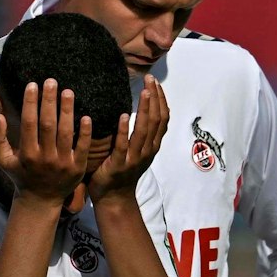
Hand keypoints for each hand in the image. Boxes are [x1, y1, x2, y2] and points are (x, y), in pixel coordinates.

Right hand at [0, 79, 91, 206]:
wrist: (41, 200)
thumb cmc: (21, 175)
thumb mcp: (3, 160)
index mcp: (27, 154)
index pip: (29, 123)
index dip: (30, 103)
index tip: (32, 84)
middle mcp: (45, 158)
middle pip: (48, 124)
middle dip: (49, 101)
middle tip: (52, 81)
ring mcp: (63, 163)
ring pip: (66, 133)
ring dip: (67, 111)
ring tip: (68, 91)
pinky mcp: (78, 168)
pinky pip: (82, 148)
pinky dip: (85, 133)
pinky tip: (86, 116)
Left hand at [89, 76, 168, 201]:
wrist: (114, 197)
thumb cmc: (120, 171)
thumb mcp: (135, 150)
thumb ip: (137, 133)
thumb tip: (134, 108)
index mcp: (152, 145)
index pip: (163, 118)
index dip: (161, 100)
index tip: (155, 83)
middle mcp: (148, 150)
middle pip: (157, 121)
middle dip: (155, 99)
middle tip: (150, 80)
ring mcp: (135, 158)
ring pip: (145, 130)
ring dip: (145, 109)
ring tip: (144, 92)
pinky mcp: (120, 164)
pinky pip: (124, 145)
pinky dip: (124, 130)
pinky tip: (123, 115)